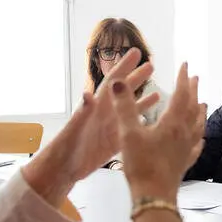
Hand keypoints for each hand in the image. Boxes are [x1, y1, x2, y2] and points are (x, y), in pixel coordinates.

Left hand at [22, 48, 158, 204]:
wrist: (63, 169)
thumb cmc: (67, 148)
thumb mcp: (75, 129)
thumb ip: (83, 112)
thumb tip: (88, 93)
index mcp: (97, 107)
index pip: (113, 82)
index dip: (124, 66)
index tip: (136, 52)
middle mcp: (106, 114)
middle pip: (124, 91)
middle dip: (137, 77)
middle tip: (151, 65)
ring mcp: (111, 127)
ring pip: (129, 108)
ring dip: (142, 98)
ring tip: (158, 90)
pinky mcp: (114, 141)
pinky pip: (131, 127)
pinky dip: (141, 120)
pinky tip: (152, 118)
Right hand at [112, 62, 205, 204]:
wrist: (154, 197)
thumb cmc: (141, 165)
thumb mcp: (128, 133)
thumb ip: (124, 107)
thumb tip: (118, 82)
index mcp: (172, 123)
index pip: (181, 95)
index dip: (182, 79)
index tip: (185, 65)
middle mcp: (184, 134)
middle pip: (192, 108)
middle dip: (193, 91)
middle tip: (195, 78)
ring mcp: (187, 149)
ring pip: (198, 125)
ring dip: (200, 111)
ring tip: (203, 103)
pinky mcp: (185, 163)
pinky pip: (196, 146)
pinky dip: (199, 137)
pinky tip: (200, 138)